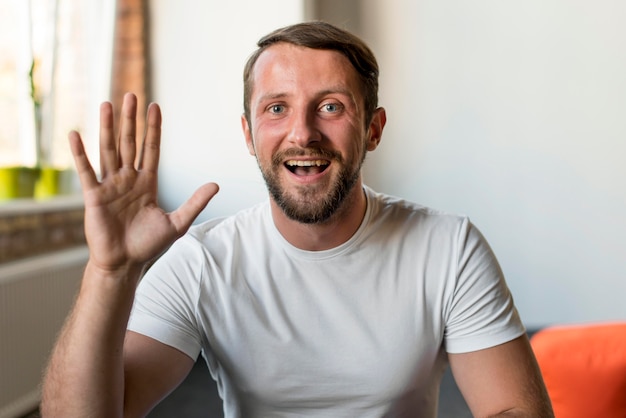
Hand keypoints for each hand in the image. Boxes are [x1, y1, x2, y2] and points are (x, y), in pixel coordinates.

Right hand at [69, 93, 218, 273]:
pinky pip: (87, 171)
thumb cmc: (148, 245)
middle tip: (131, 95)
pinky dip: (80, 153)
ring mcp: (110, 185)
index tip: (154, 106)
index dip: (153, 129)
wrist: (125, 264)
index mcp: (147, 182)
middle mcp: (128, 179)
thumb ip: (195, 202)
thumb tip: (215, 185)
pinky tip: (76, 134)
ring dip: (108, 128)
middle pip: (129, 143)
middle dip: (130, 120)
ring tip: (107, 105)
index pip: (151, 149)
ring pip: (109, 150)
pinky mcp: (94, 196)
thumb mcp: (177, 223)